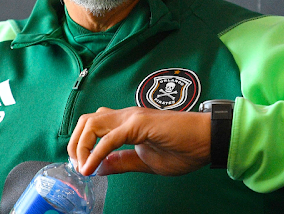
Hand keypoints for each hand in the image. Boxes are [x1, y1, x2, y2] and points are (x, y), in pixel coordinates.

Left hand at [68, 106, 210, 176]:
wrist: (208, 141)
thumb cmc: (184, 149)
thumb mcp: (145, 162)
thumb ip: (121, 162)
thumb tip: (97, 166)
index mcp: (128, 124)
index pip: (93, 124)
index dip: (81, 145)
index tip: (82, 167)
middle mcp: (127, 116)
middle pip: (86, 120)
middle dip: (75, 144)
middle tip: (79, 166)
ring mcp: (132, 118)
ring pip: (92, 123)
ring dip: (81, 146)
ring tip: (83, 167)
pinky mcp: (140, 125)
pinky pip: (110, 138)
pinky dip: (95, 153)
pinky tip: (92, 168)